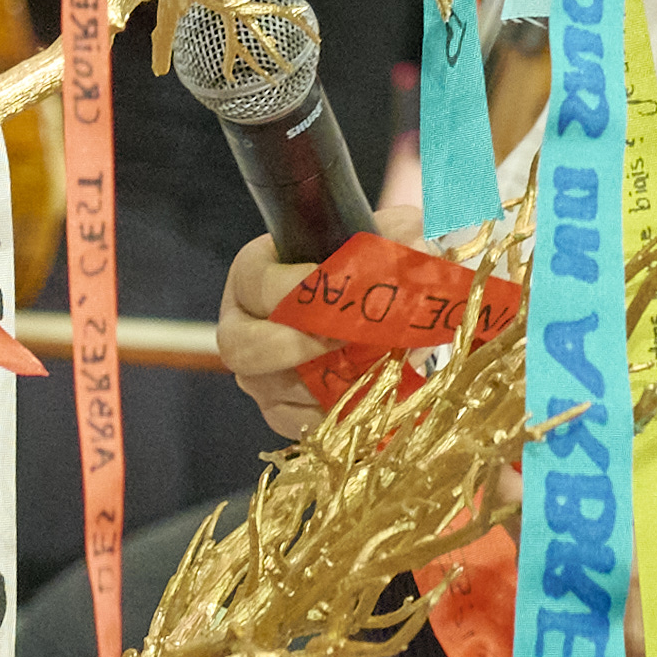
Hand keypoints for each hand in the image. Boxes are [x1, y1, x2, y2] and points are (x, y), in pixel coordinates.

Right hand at [216, 176, 423, 440]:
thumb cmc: (363, 266)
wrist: (373, 312)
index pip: (260, 286)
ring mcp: (258, 376)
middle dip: (296, 345)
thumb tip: (415, 243)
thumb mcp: (381, 237)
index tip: (341, 289)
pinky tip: (370, 394)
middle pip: (242, 347)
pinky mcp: (280, 413)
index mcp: (252, 276)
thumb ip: (398, 232)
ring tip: (374, 364)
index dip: (298, 290)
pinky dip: (337, 414)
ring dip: (326, 381)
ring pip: (274, 391)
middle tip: (345, 339)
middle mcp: (241, 327)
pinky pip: (299, 424)